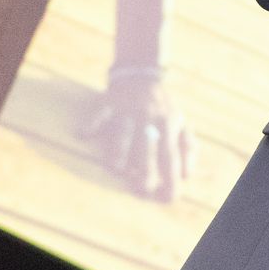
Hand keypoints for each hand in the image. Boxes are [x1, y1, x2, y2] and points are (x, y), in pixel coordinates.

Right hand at [84, 66, 191, 201]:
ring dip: (120, 149)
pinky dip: (91, 123)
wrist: (141, 74)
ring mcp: (128, 110)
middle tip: (142, 189)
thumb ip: (187, 148)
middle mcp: (149, 119)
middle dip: (146, 168)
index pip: (170, 155)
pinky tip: (82, 134)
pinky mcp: (109, 102)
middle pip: (148, 147)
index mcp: (167, 126)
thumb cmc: (162, 107)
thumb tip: (186, 175)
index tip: (168, 195)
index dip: (171, 176)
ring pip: (123, 131)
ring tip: (116, 168)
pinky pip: (100, 113)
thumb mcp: (180, 122)